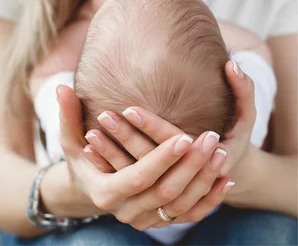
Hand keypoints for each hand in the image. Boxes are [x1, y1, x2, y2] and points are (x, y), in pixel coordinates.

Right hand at [57, 84, 228, 230]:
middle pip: (166, 191)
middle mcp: (129, 211)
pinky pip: (192, 214)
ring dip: (204, 179)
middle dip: (191, 164)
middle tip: (211, 136)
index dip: (162, 158)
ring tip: (222, 150)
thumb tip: (61, 86)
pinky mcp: (163, 220)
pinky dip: (210, 199)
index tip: (183, 136)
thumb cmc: (84, 160)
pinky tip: (227, 178)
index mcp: (108, 192)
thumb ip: (68, 116)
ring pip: (183, 204)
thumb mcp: (72, 141)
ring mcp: (148, 219)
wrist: (92, 193)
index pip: (139, 176)